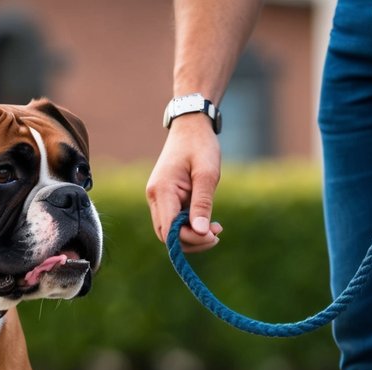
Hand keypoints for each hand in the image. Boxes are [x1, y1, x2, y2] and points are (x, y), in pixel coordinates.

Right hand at [145, 117, 224, 252]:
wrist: (190, 126)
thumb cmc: (200, 145)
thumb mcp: (207, 173)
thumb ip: (202, 204)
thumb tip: (202, 233)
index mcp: (162, 190)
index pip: (170, 230)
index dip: (190, 239)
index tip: (213, 235)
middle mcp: (154, 197)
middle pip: (167, 236)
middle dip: (191, 241)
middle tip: (217, 234)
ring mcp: (157, 199)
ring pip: (170, 232)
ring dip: (192, 236)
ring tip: (216, 229)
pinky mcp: (165, 199)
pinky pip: (174, 222)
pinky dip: (190, 227)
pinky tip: (208, 223)